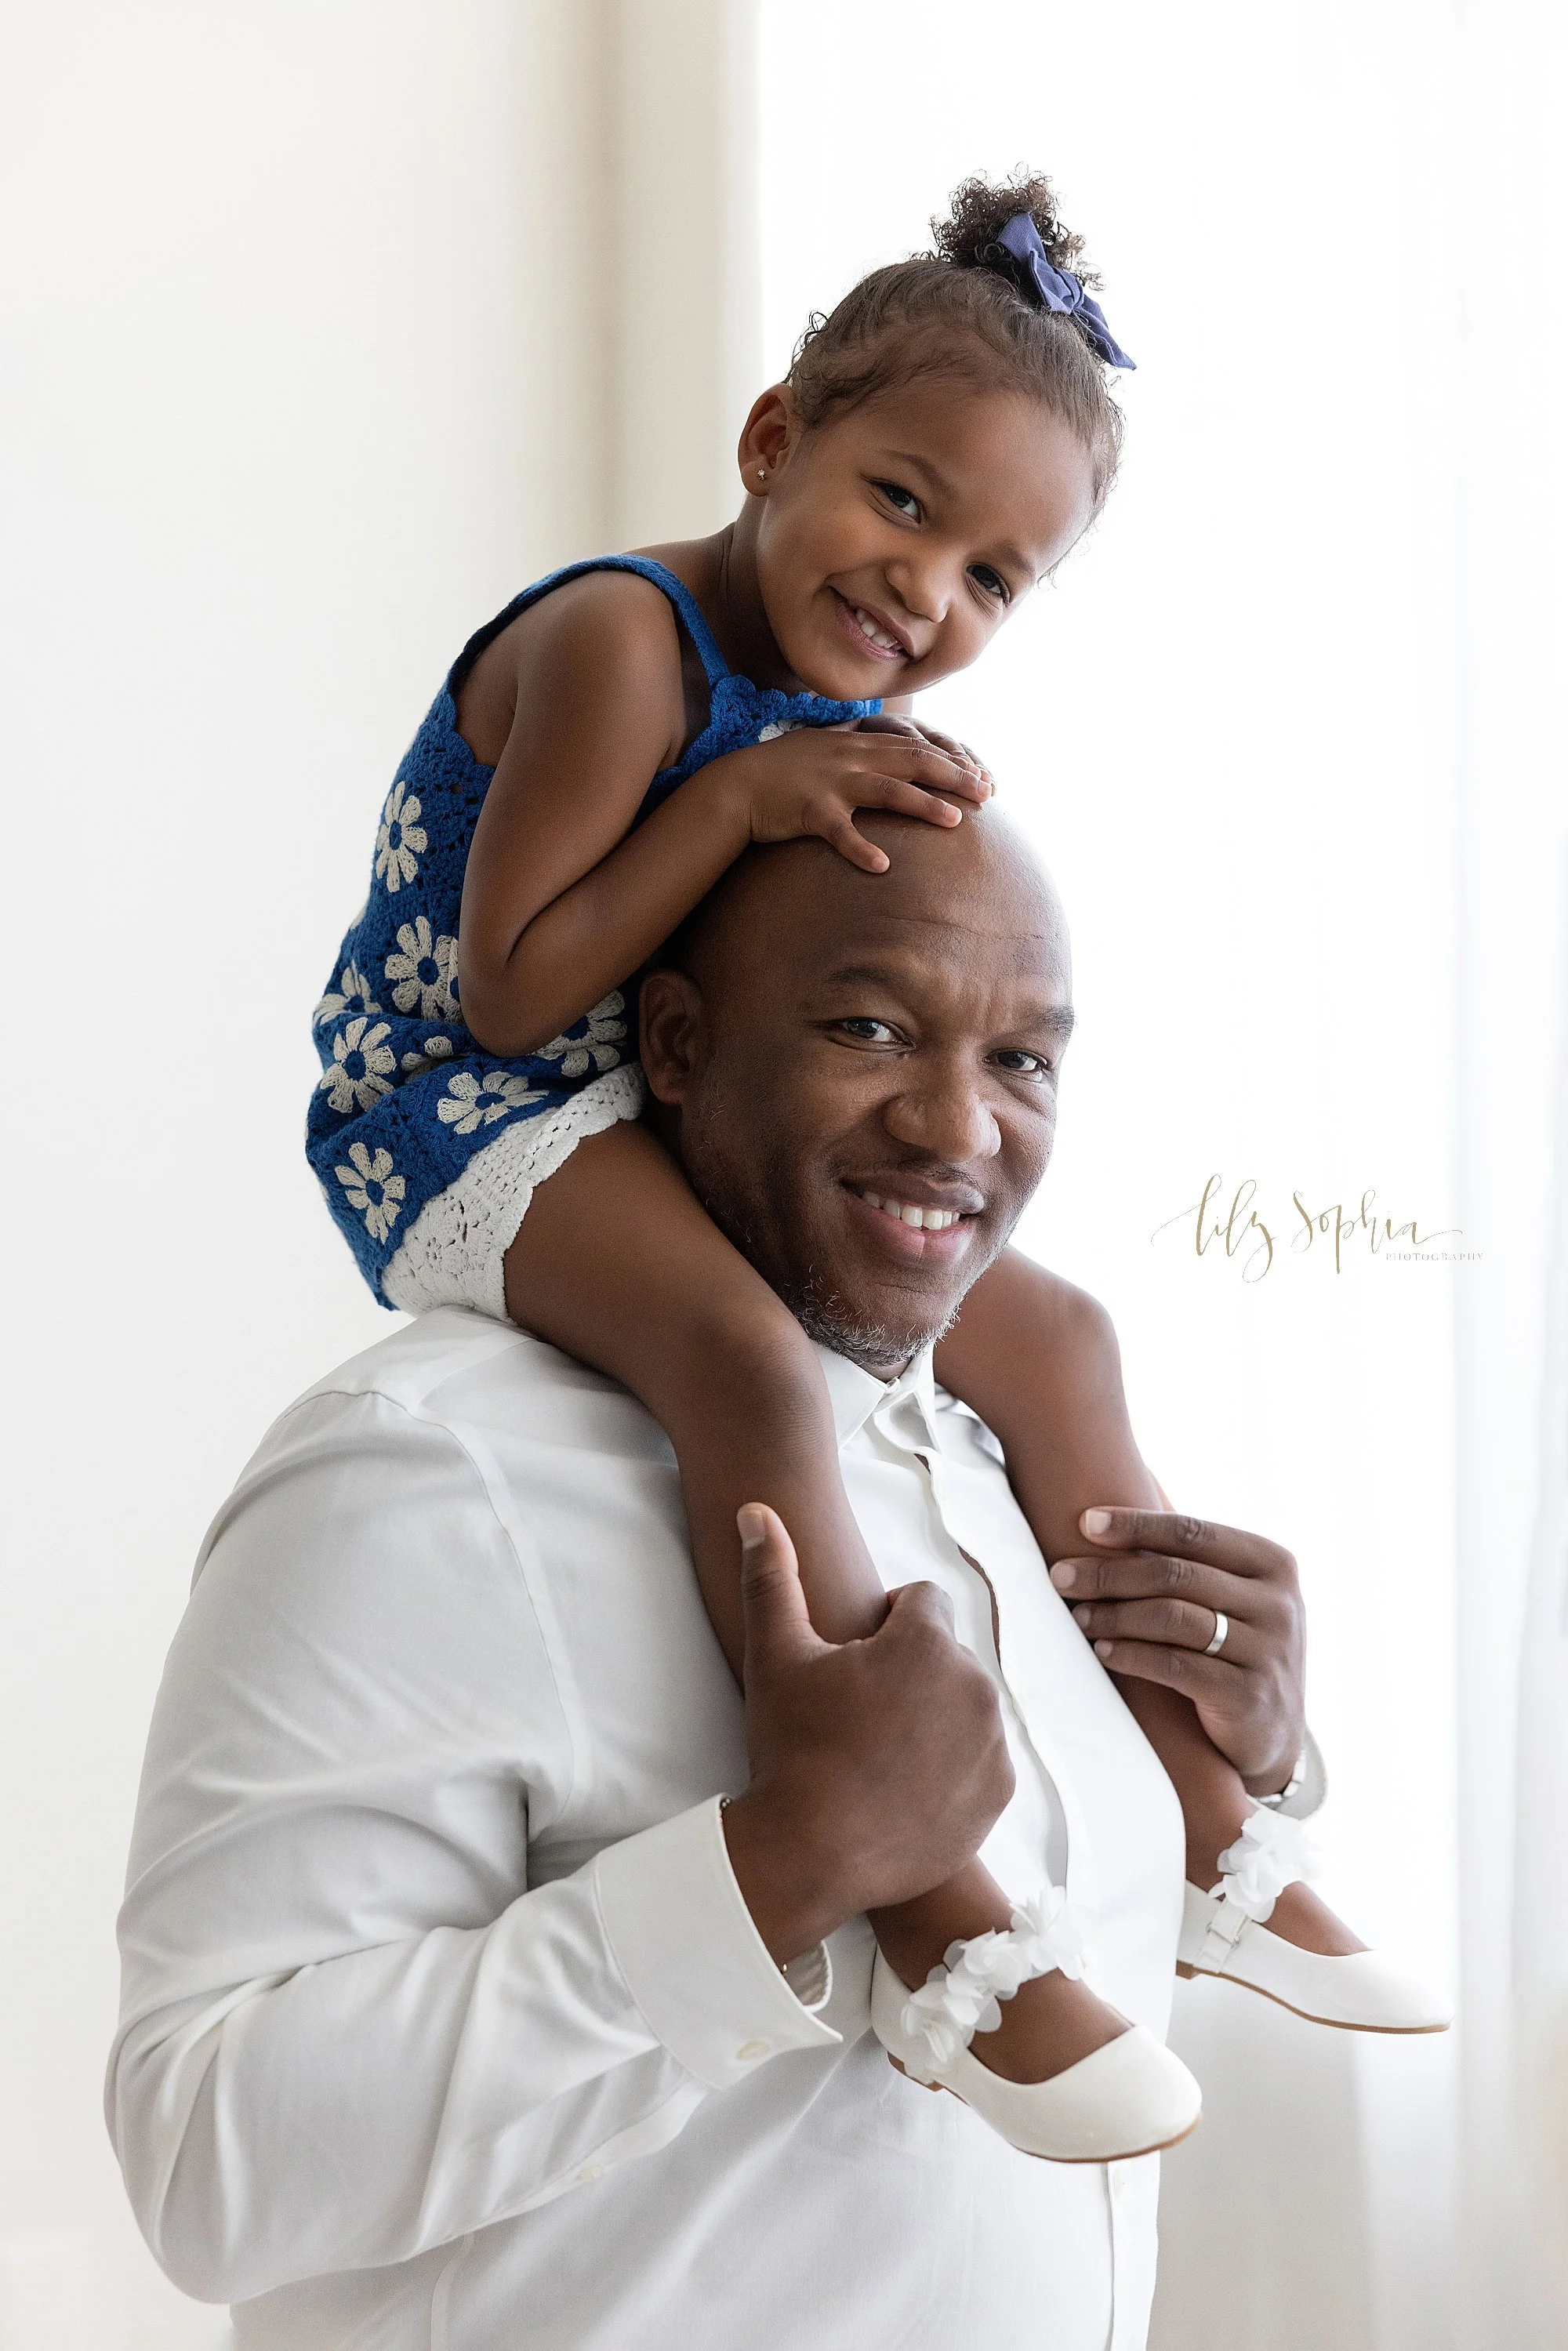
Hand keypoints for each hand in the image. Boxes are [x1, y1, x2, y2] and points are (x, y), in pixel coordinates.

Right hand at [719, 720, 991, 874]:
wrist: (737, 785)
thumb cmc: (783, 771)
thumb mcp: (825, 747)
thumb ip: (860, 746)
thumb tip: (890, 746)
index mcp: (858, 744)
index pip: (916, 748)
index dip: (952, 761)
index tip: (983, 777)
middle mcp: (851, 758)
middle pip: (913, 763)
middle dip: (954, 777)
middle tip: (986, 793)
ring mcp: (831, 783)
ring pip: (887, 790)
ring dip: (923, 805)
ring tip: (954, 821)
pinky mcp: (810, 811)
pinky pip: (840, 832)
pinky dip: (861, 849)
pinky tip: (882, 867)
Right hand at [722, 1504, 1013, 1962]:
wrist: (812, 1852)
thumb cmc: (792, 1747)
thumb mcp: (775, 1656)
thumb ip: (772, 1575)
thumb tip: (757, 1509)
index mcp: (926, 1641)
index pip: (922, 1601)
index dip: (885, 1625)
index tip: (854, 1662)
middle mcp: (973, 1683)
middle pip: (946, 1655)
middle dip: (912, 1671)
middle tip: (862, 1712)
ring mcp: (992, 1741)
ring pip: (965, 1705)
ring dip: (936, 1715)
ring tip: (881, 1750)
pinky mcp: (998, 1791)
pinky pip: (982, 1757)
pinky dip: (955, 1765)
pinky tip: (906, 1784)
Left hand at [1049, 1508, 1306, 1793]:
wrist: (1274, 1734)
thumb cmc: (1234, 1650)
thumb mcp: (1229, 1599)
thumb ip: (1189, 1564)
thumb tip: (1100, 1522)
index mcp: (1273, 1564)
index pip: (1194, 1532)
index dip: (1135, 1525)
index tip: (1084, 1523)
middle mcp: (1278, 1603)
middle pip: (1176, 1574)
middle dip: (1109, 1573)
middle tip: (1060, 1576)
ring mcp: (1268, 1651)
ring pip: (1173, 1618)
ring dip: (1114, 1615)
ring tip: (1077, 1616)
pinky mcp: (1249, 1696)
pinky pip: (1177, 1666)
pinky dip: (1133, 1655)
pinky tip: (1103, 1651)